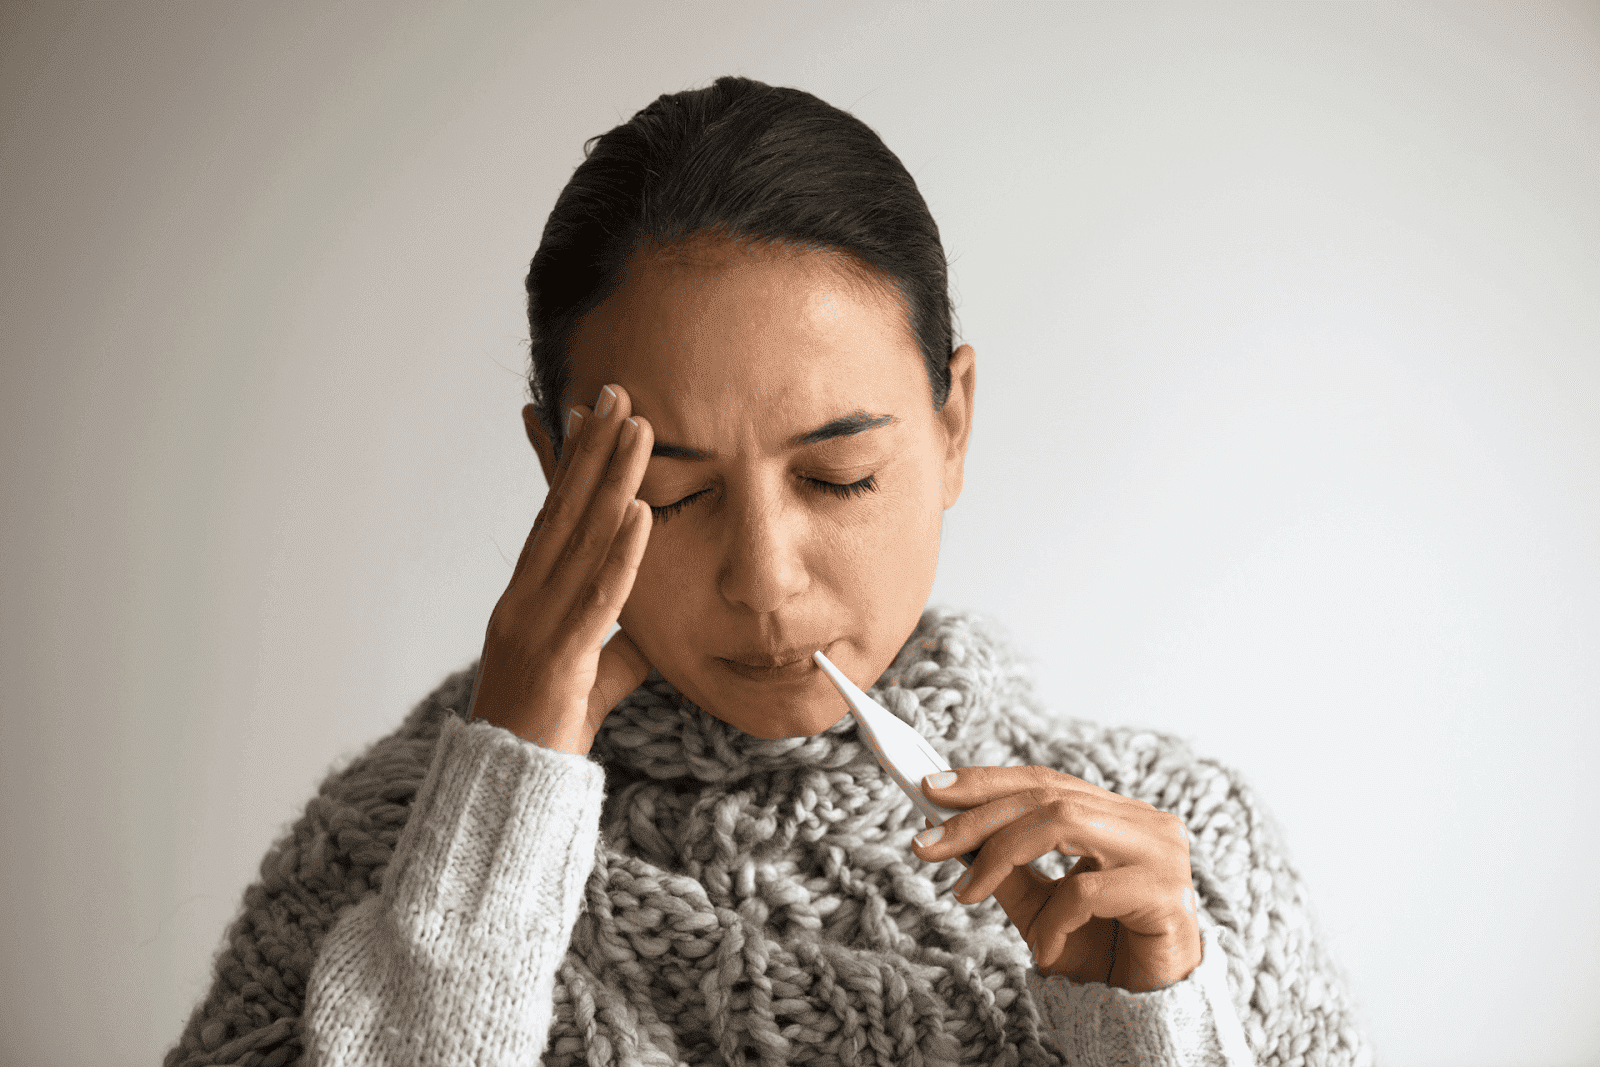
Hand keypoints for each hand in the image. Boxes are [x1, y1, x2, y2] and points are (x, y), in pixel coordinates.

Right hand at [465, 383, 656, 754]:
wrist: (507, 792)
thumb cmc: (543, 734)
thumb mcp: (588, 679)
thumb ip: (616, 649)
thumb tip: (648, 636)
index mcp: (527, 598)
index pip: (553, 518)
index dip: (574, 465)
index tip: (591, 416)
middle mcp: (526, 599)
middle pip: (564, 511)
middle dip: (593, 450)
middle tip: (617, 394)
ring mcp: (536, 624)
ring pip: (581, 540)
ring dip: (612, 480)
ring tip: (638, 430)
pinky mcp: (559, 658)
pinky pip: (598, 597)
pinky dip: (620, 552)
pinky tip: (640, 512)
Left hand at [909, 766, 1200, 991]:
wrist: (1151, 1008)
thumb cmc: (1100, 949)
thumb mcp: (1039, 906)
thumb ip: (1004, 868)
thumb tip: (949, 834)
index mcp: (1115, 814)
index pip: (1045, 782)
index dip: (987, 781)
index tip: (931, 789)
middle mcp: (1142, 822)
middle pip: (1047, 798)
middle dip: (977, 818)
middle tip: (924, 844)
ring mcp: (1159, 851)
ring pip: (1064, 824)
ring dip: (1001, 856)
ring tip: (964, 894)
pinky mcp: (1167, 892)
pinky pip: (1087, 891)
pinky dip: (1053, 920)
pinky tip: (1043, 949)